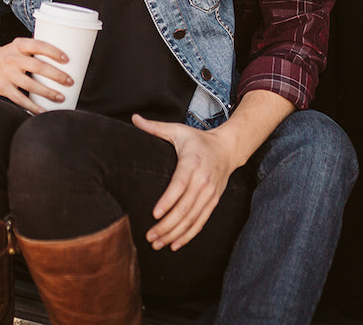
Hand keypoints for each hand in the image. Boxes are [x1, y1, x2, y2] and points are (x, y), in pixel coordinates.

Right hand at [0, 38, 72, 114]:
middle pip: (38, 67)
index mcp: (19, 45)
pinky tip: (43, 111)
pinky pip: (20, 99)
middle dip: (57, 75)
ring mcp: (7, 74)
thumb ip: (35, 52)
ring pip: (31, 85)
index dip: (54, 51)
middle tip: (70, 81)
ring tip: (61, 97)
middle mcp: (12, 58)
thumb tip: (63, 63)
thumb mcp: (17, 47)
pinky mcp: (3, 88)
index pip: (39, 45)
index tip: (67, 60)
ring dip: (48, 92)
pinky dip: (33, 106)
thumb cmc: (6, 56)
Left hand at [131, 113, 241, 250]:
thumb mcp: (178, 131)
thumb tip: (134, 118)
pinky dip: (188, 235)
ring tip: (157, 243)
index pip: (179, 185)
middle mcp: (203, 181)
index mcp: (192, 163)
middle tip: (149, 236)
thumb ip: (155, 127)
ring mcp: (210, 194)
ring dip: (175, 234)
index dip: (168, 201)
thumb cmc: (198, 140)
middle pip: (185, 208)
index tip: (155, 214)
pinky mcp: (213, 202)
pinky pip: (201, 222)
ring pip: (192, 219)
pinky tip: (175, 245)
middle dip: (167, 225)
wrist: (228, 148)